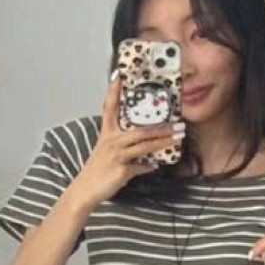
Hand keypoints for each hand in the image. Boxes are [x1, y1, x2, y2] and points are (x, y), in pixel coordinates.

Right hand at [73, 73, 184, 205]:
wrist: (85, 190)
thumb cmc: (96, 171)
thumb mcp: (108, 154)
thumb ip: (126, 150)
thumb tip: (147, 156)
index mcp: (106, 134)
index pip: (110, 107)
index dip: (113, 91)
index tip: (118, 74)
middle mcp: (111, 141)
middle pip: (140, 130)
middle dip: (162, 127)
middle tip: (179, 123)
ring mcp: (116, 155)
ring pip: (144, 145)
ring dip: (164, 141)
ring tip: (178, 138)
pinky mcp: (121, 169)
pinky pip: (141, 166)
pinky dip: (149, 166)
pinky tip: (157, 165)